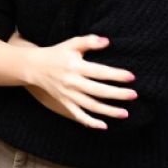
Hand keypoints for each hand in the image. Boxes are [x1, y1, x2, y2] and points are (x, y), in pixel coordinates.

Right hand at [11, 33, 135, 129]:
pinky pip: (77, 115)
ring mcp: (67, 94)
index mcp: (75, 66)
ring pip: (90, 105)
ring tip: (125, 113)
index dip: (116, 75)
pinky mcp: (64, 102)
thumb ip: (89, 41)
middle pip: (98, 91)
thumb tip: (107, 41)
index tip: (131, 77)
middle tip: (134, 95)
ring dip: (108, 111)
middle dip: (117, 94)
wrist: (33, 67)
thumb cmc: (56, 54)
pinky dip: (89, 122)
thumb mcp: (71, 44)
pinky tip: (103, 126)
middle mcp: (72, 82)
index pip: (99, 72)